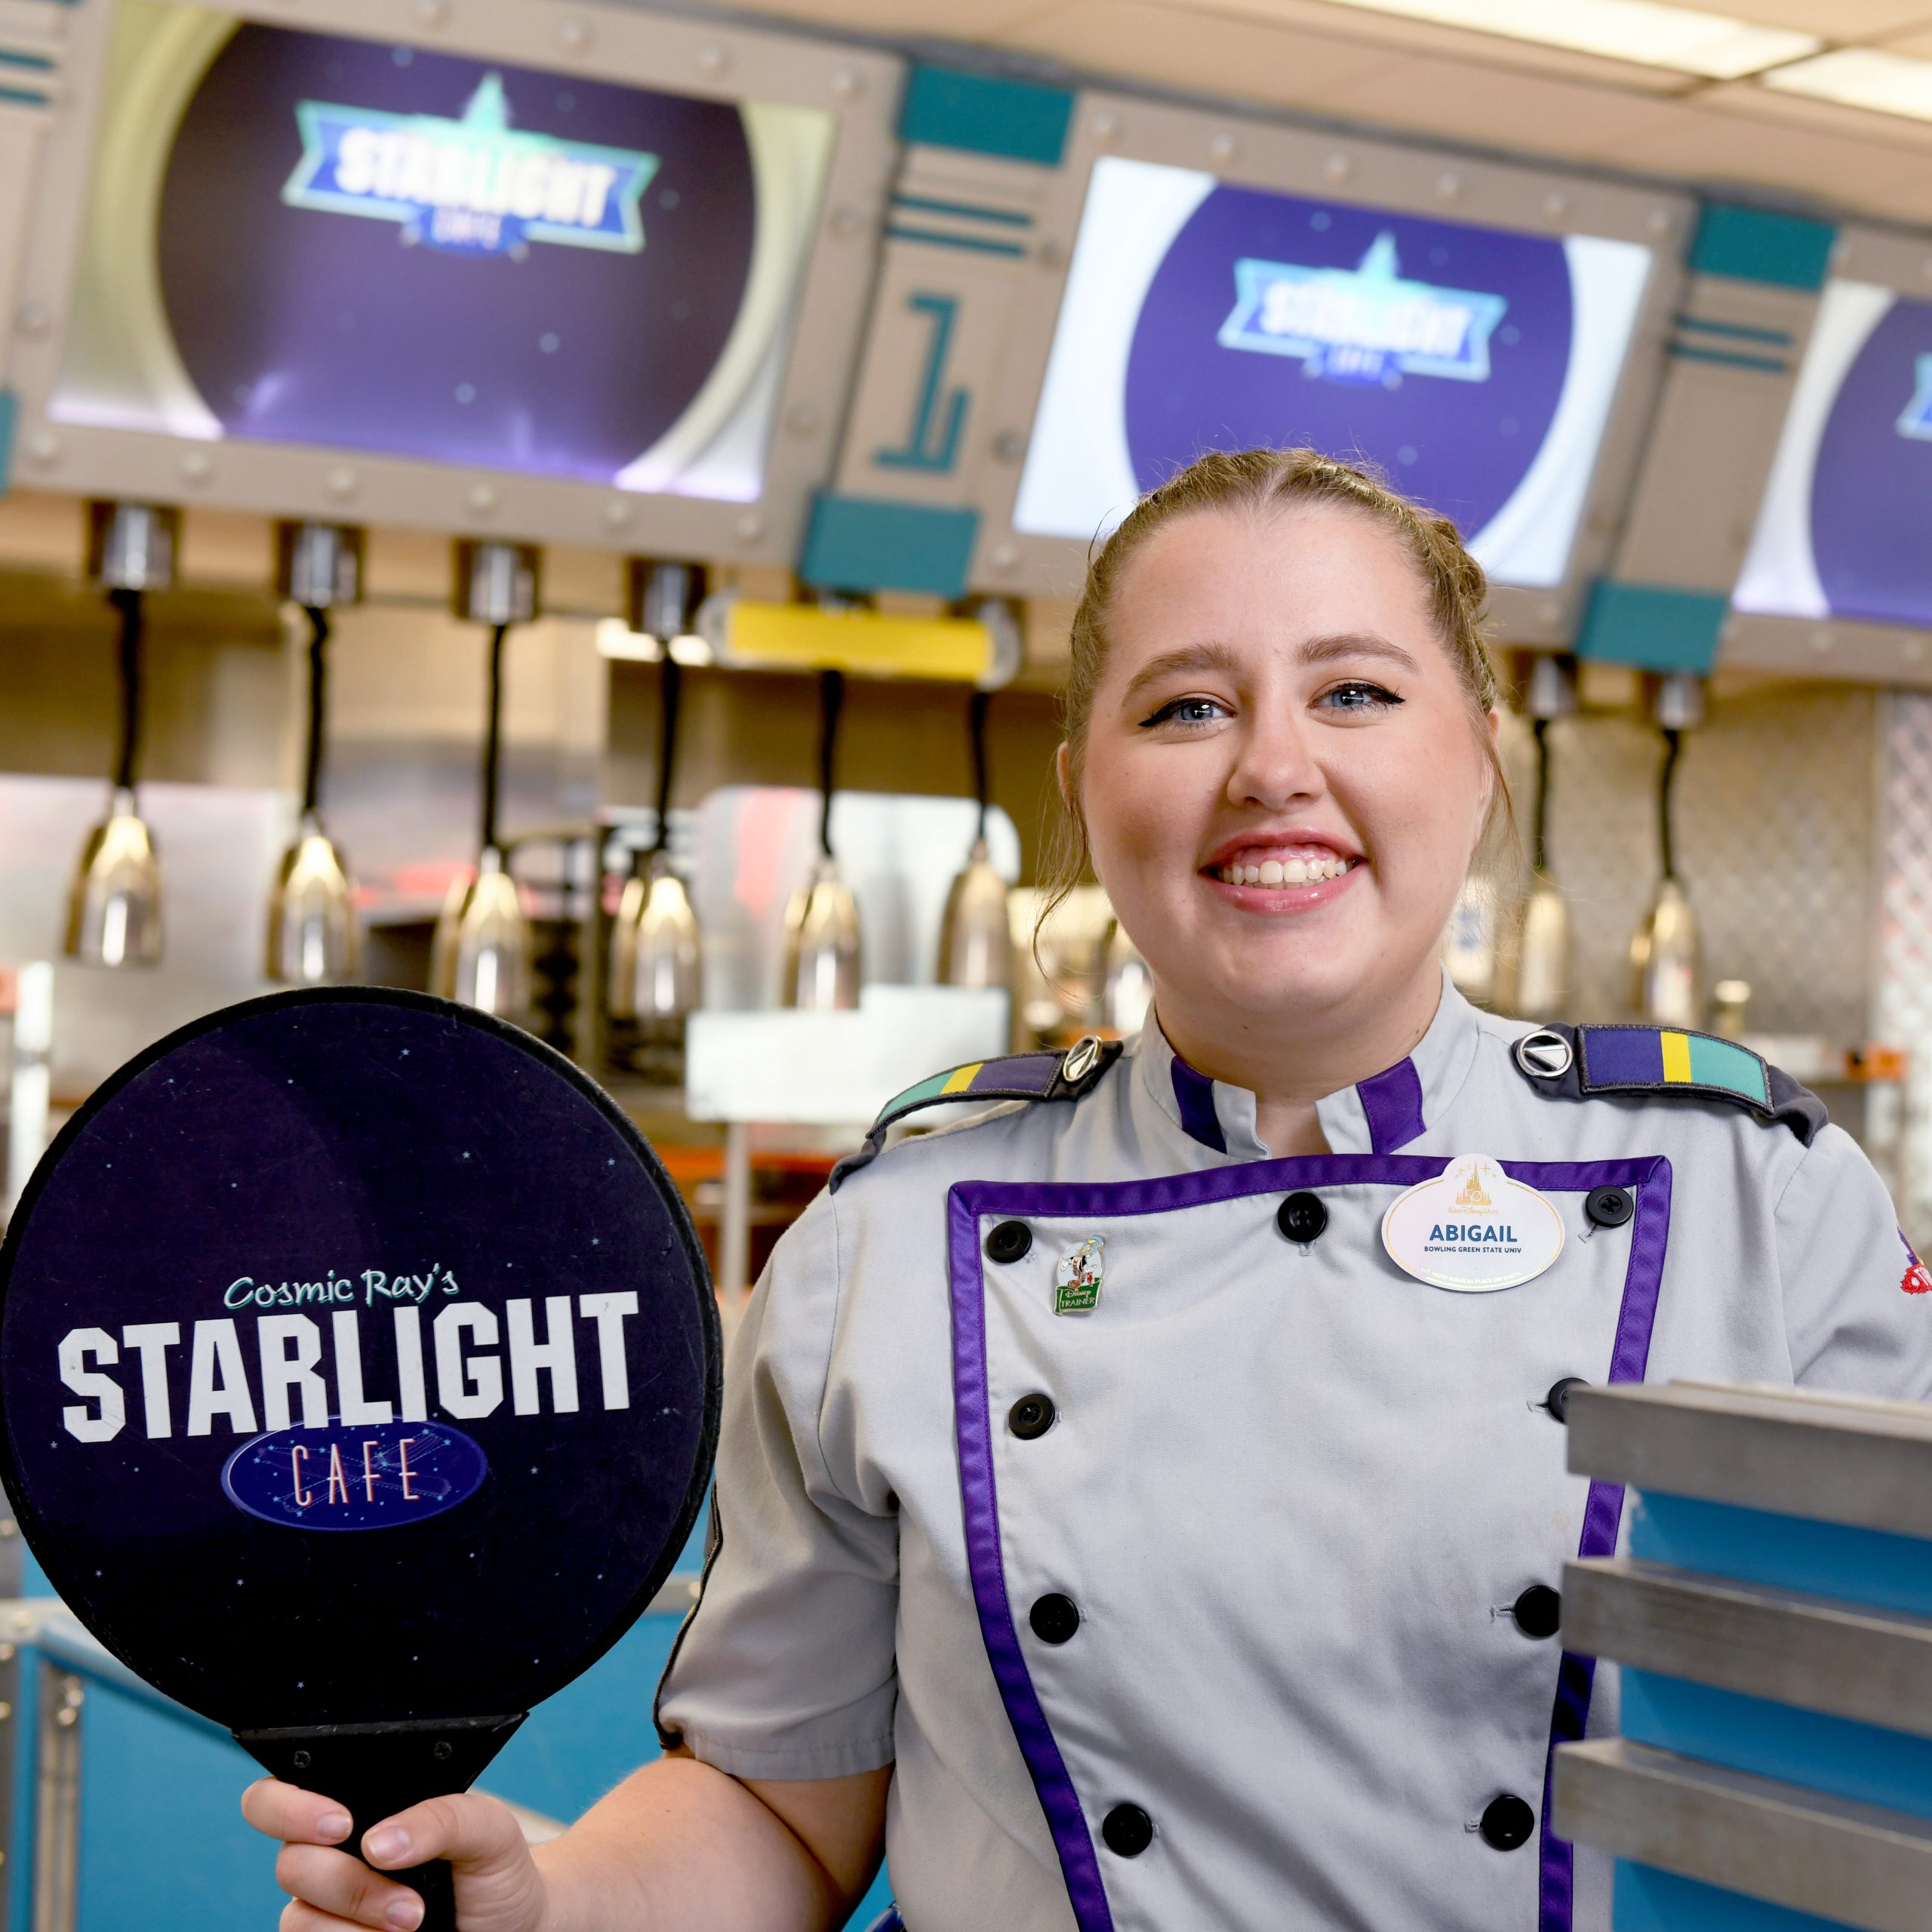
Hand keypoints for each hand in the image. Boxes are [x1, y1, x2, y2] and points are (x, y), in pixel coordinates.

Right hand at [242, 1778, 549, 1931]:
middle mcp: (329, 1855)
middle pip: (289, 1864)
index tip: (342, 1824)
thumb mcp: (488, 1829)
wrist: (513, 1927)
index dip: (288, 1807)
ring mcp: (326, 1908)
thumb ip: (442, 1818)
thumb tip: (379, 1844)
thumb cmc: (494, 1868)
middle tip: (409, 1899)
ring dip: (361, 1921)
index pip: (276, 1796)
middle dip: (347, 1883)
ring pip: (299, 1918)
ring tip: (417, 1920)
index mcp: (354, 1805)